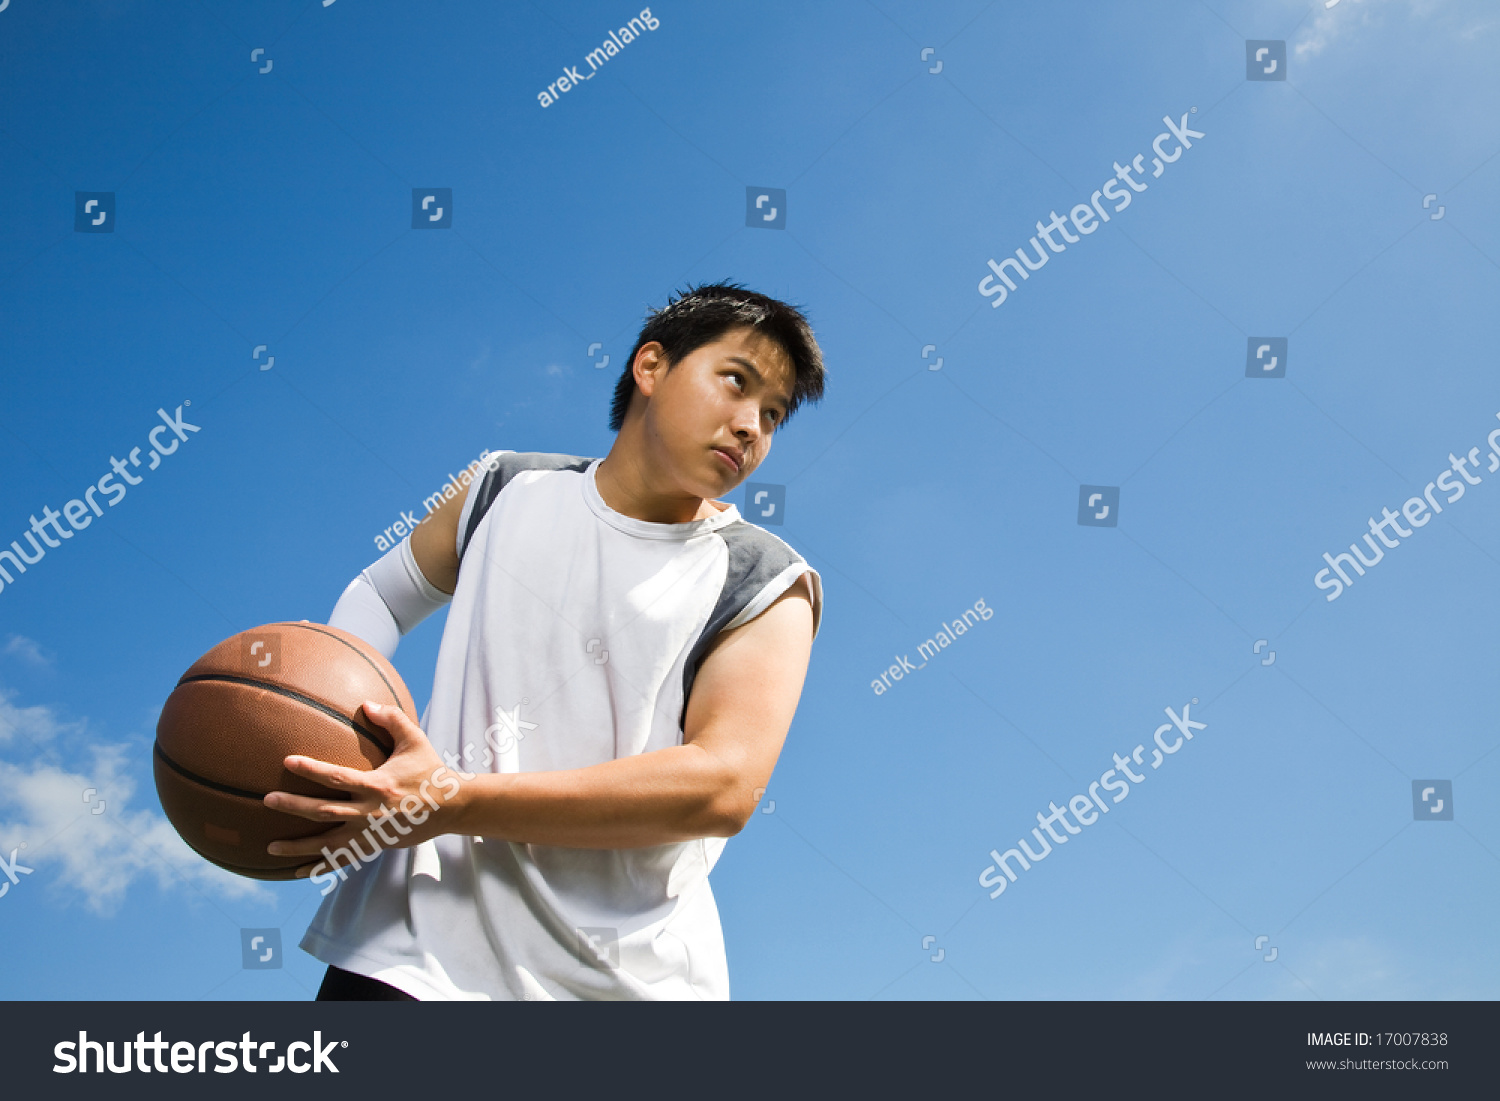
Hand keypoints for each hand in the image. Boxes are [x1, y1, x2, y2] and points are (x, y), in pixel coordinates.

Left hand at [263, 701, 464, 875]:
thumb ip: (392, 719)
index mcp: (378, 785)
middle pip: (325, 811)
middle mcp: (370, 812)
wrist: (451, 807)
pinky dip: (318, 867)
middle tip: (268, 800)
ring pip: (328, 843)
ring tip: (270, 847)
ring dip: (298, 846)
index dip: (312, 769)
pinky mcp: (374, 846)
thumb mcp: (415, 740)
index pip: (338, 777)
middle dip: (294, 806)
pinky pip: (342, 859)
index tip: (288, 761)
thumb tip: (366, 703)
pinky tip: (296, 872)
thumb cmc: (430, 770)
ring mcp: (371, 833)